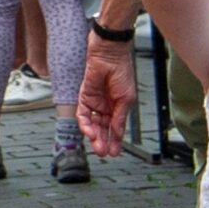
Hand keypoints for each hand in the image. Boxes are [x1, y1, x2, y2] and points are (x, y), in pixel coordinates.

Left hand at [78, 39, 134, 156]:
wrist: (110, 54)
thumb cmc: (122, 72)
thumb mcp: (125, 99)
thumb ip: (119, 117)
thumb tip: (118, 134)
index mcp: (118, 106)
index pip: (115, 128)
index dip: (115, 141)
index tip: (115, 153)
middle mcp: (105, 106)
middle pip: (102, 128)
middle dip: (103, 141)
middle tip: (104, 153)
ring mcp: (94, 102)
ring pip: (92, 124)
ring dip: (95, 136)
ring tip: (98, 147)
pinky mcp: (84, 96)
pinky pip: (83, 114)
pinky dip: (86, 124)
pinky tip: (91, 132)